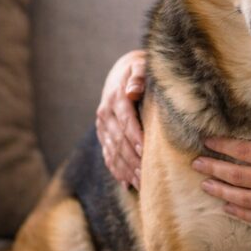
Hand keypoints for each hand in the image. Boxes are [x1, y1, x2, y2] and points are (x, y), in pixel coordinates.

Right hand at [95, 49, 146, 189]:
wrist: (121, 73)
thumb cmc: (139, 70)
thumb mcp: (140, 67)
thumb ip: (138, 77)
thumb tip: (133, 91)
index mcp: (115, 98)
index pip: (125, 120)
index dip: (134, 135)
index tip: (145, 149)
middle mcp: (105, 114)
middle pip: (119, 140)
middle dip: (133, 158)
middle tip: (147, 175)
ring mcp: (103, 127)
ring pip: (113, 151)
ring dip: (126, 169)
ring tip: (141, 184)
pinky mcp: (104, 135)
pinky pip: (108, 155)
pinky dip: (117, 170)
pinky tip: (127, 183)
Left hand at [192, 112, 250, 226]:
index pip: (246, 151)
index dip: (224, 146)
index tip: (209, 142)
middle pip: (237, 175)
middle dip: (214, 168)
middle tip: (197, 164)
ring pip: (243, 198)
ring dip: (221, 191)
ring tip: (205, 186)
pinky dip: (241, 213)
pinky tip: (229, 208)